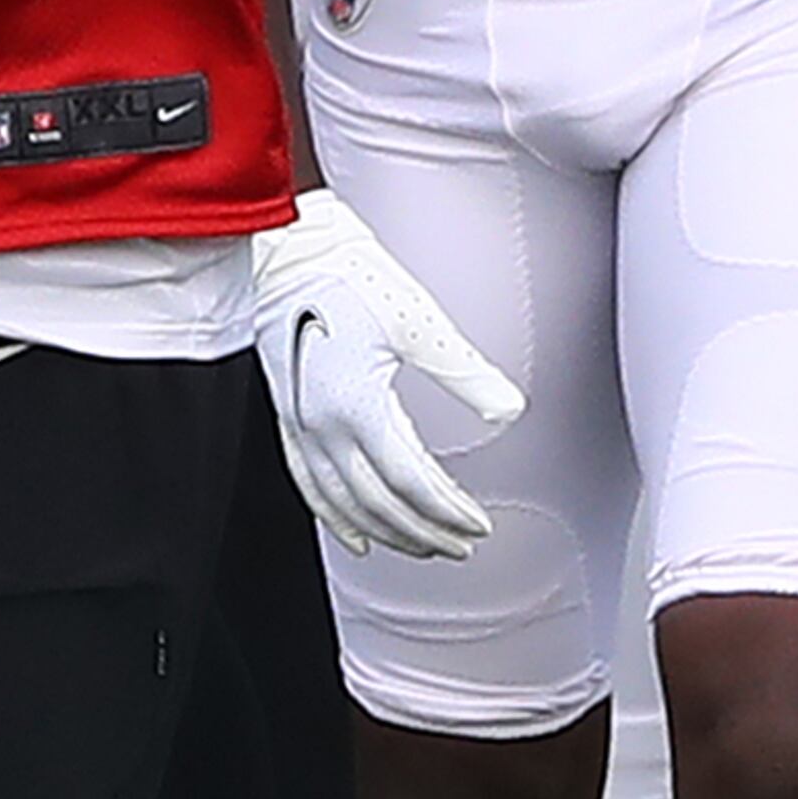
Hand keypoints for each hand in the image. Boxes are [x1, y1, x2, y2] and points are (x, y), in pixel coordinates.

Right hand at [248, 191, 525, 560]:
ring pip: (345, 504)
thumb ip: (467, 374)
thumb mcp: (421, 325)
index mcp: (358, 404)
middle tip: (461, 544)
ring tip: (422, 545)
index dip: (448, 512)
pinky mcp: (289, 417)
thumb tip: (509, 410)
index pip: (412, 483)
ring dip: (387, 533)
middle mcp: (323, 425)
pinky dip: (335, 518)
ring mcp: (301, 425)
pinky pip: (310, 486)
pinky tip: (355, 536)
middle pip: (380, 504)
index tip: (479, 525)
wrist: (293, 253)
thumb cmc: (353, 277)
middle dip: (425, 532)